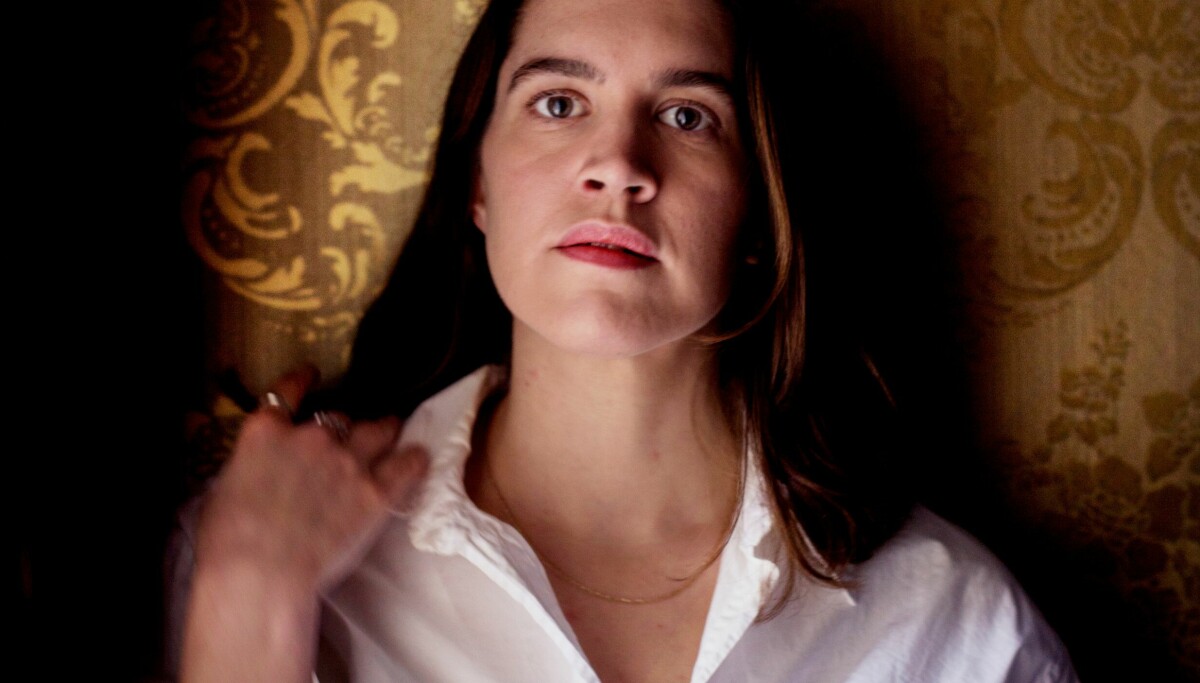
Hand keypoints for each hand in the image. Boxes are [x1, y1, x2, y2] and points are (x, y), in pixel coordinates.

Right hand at [196, 365, 426, 592]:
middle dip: (341, 427)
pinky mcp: (375, 493)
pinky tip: (419, 457)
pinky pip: (405, 466)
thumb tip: (260, 468)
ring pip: (377, 431)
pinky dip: (414, 460)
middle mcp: (310, 437)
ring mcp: (347, 462)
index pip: (287, 391)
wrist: (258, 574)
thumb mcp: (224, 489)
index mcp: (266, 433)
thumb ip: (251, 466)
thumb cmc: (226, 541)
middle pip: (337, 418)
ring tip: (392, 430)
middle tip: (347, 438)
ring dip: (384, 430)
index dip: (301, 379)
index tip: (311, 373)